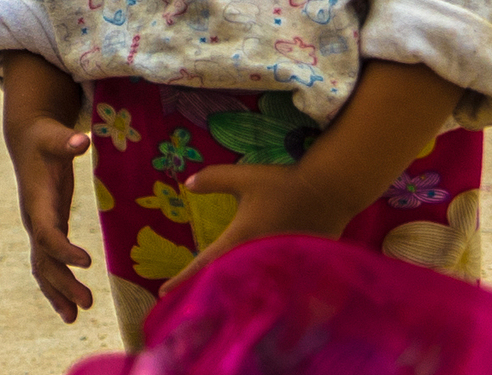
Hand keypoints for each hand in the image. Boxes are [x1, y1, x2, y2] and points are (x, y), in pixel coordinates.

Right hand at [1, 51, 91, 322]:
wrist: (28, 140)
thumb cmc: (45, 137)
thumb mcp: (56, 135)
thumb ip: (67, 141)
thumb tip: (81, 140)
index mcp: (37, 201)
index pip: (47, 233)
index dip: (64, 249)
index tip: (87, 262)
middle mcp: (34, 219)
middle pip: (45, 259)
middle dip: (64, 282)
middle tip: (88, 303)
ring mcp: (39, 226)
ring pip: (44, 267)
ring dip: (58, 292)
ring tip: (76, 316)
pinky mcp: (47, 227)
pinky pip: (49, 263)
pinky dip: (58, 284)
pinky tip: (70, 304)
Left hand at [158, 61, 463, 297]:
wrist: (328, 190)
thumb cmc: (282, 183)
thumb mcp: (245, 177)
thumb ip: (215, 179)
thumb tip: (186, 184)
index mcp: (240, 238)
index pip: (205, 264)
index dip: (182, 280)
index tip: (163, 293)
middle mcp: (255, 257)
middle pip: (224, 286)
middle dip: (204, 299)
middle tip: (185, 312)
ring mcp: (275, 267)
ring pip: (247, 293)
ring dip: (231, 303)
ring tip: (213, 313)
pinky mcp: (293, 271)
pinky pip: (272, 292)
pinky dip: (259, 300)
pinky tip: (252, 307)